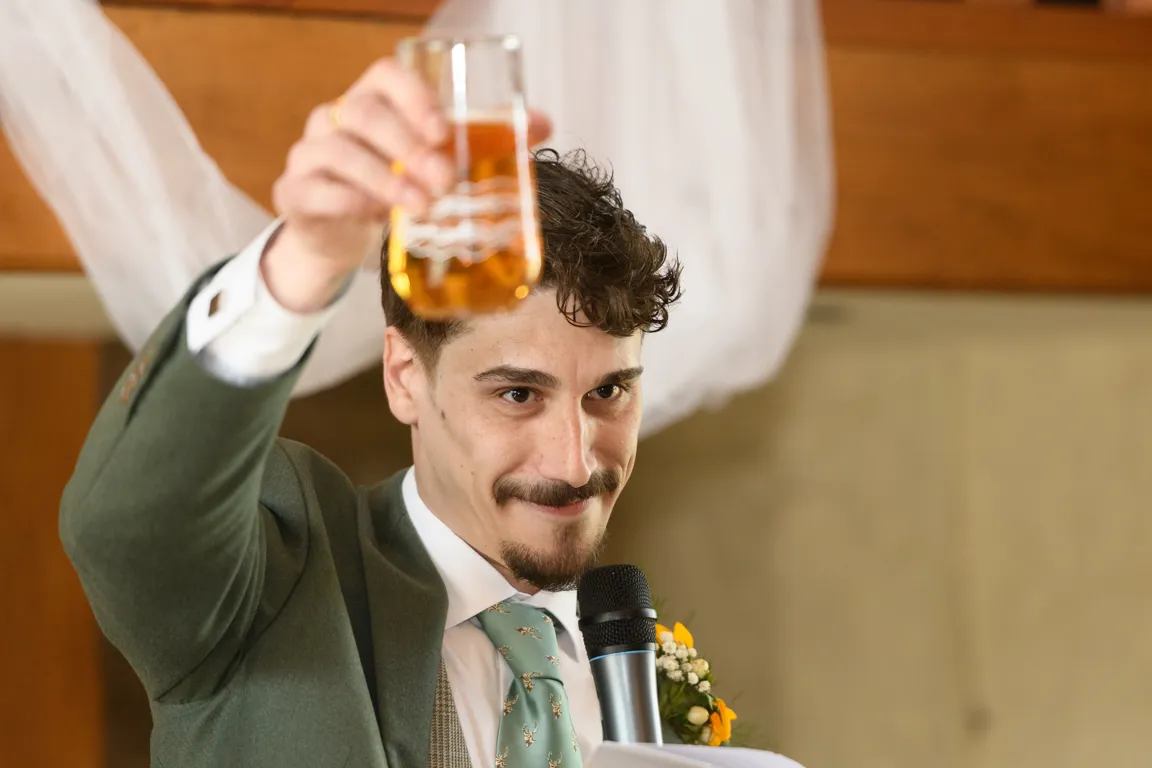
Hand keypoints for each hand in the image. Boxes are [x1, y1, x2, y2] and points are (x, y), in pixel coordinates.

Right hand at [263, 57, 551, 312]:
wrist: (342, 237)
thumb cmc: (394, 186)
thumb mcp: (435, 163)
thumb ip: (483, 141)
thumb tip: (543, 124)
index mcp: (371, 100)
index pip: (386, 76)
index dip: (414, 97)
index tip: (444, 130)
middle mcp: (334, 118)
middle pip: (364, 114)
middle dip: (408, 147)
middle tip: (444, 180)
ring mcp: (310, 153)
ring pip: (340, 152)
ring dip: (385, 179)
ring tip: (420, 206)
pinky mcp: (296, 192)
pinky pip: (316, 190)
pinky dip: (350, 203)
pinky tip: (376, 218)